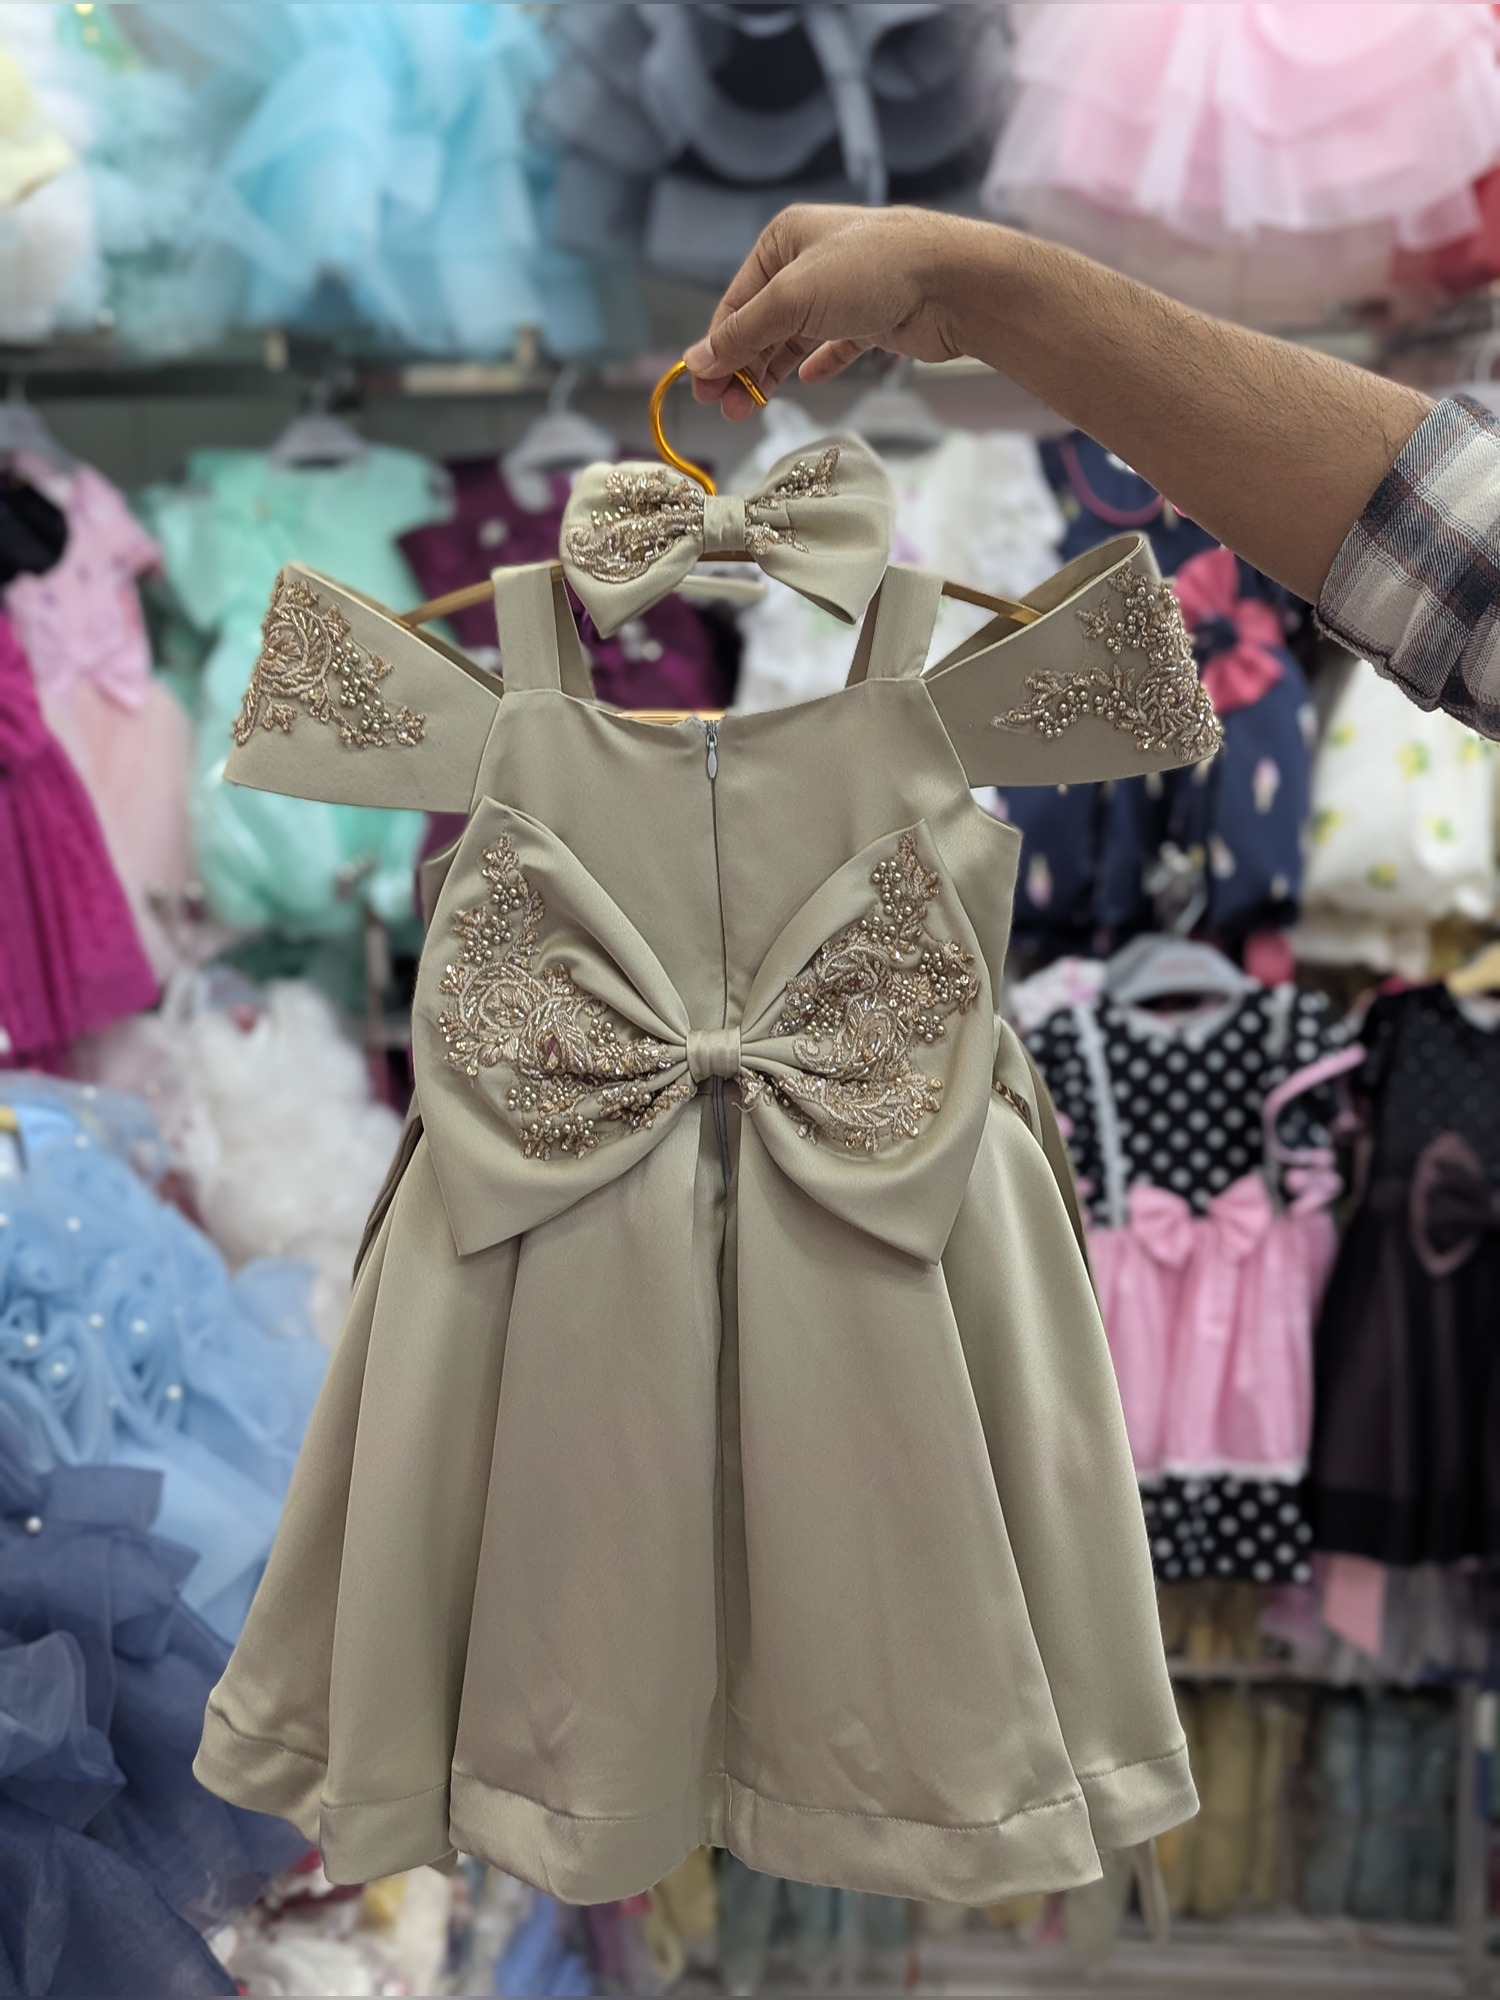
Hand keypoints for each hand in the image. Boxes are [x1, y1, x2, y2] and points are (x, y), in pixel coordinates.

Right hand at [684, 204, 996, 418]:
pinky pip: (835, 345)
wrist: (951, 283)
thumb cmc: (872, 271)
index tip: (702, 391)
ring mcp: (843, 291)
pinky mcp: (872, 318)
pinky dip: (819, 364)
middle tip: (728, 409)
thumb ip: (743, 333)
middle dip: (741, 368)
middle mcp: (810, 262)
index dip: (716, 348)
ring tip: (753, 409)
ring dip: (771, 373)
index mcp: (783, 241)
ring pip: (794, 339)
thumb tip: (697, 361)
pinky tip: (808, 382)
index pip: (736, 303)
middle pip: (762, 324)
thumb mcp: (791, 298)